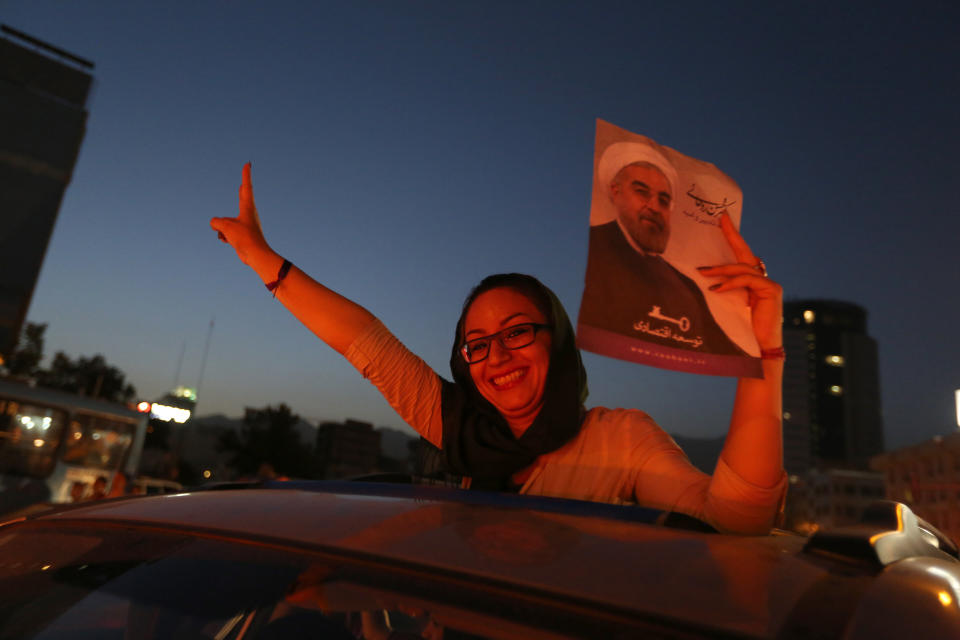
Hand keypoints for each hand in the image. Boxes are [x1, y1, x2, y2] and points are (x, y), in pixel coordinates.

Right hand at [210, 163, 270, 265]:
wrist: (255, 255)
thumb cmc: (244, 238)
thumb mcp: (225, 226)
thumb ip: (216, 221)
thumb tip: (215, 225)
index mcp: (248, 207)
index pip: (246, 187)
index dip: (246, 175)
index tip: (248, 164)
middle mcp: (248, 213)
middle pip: (242, 197)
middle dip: (242, 189)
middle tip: (245, 178)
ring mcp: (245, 224)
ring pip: (226, 221)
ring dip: (222, 228)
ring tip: (230, 235)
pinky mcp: (242, 234)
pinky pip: (226, 231)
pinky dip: (224, 236)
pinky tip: (228, 241)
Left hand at [697, 213, 781, 349]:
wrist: (756, 349)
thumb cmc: (739, 330)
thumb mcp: (727, 304)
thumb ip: (723, 288)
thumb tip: (701, 274)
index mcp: (752, 282)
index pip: (742, 256)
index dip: (734, 237)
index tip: (723, 220)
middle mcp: (763, 280)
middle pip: (745, 254)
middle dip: (732, 236)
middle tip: (720, 221)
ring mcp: (770, 284)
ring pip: (743, 268)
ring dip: (721, 269)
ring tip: (702, 272)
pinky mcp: (772, 290)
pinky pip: (747, 280)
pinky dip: (730, 284)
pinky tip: (716, 290)